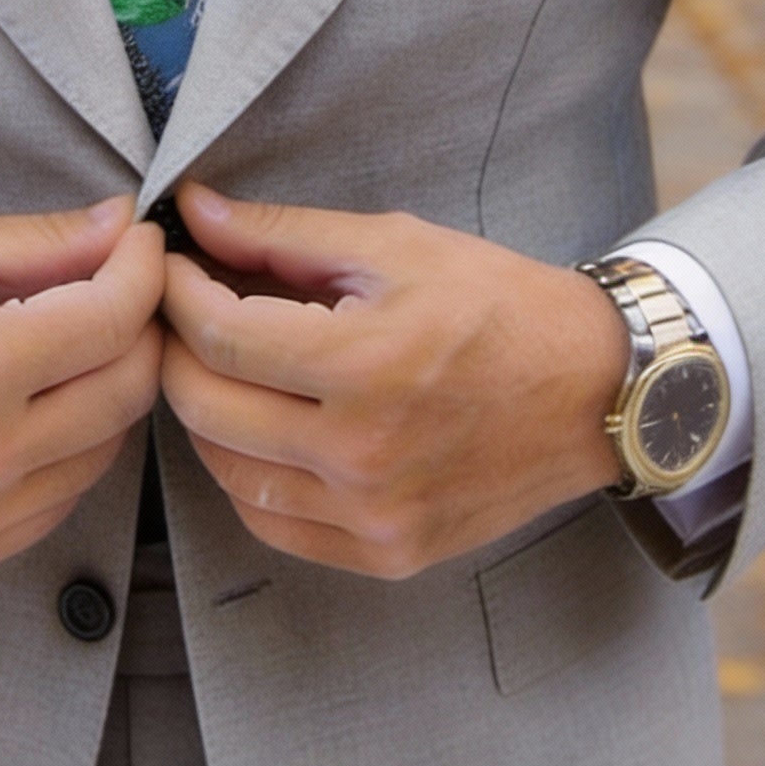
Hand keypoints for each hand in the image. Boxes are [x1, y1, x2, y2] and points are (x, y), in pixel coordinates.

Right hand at [0, 197, 163, 574]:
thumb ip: (44, 241)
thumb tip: (125, 226)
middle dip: (140, 326)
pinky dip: (71, 444)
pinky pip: (65, 493)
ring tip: (70, 341)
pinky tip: (35, 402)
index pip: (116, 319)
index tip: (138, 242)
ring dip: (109, 386)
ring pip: (108, 445)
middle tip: (117, 286)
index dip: (144, 269)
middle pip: (129, 387)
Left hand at [159, 185, 628, 578]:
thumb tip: (194, 211)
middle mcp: (363, 455)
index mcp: (365, 366)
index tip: (170, 264)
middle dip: (176, 350)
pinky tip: (262, 428)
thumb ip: (283, 234)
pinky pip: (272, 524)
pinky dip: (248, 475)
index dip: (176, 292)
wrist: (594, 391)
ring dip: (207, 413)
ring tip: (223, 365)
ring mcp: (374, 516)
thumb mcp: (394, 245)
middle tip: (182, 311)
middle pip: (206, 407)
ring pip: (228, 473)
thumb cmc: (498, 304)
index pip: (219, 335)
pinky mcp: (387, 554)